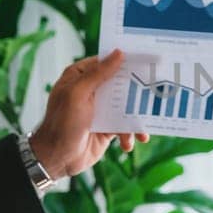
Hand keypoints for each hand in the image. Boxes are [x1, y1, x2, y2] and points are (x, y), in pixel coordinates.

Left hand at [29, 49, 148, 175]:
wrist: (57, 158)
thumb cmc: (61, 123)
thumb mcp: (78, 94)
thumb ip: (99, 74)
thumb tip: (118, 53)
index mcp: (80, 77)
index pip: (105, 62)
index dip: (124, 60)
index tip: (145, 59)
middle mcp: (91, 91)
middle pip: (120, 83)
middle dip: (137, 90)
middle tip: (155, 90)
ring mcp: (100, 109)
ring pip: (127, 106)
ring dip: (136, 117)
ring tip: (142, 130)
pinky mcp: (107, 127)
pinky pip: (125, 125)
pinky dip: (130, 134)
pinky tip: (129, 143)